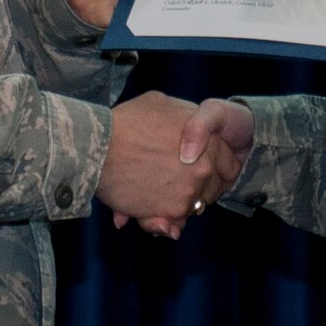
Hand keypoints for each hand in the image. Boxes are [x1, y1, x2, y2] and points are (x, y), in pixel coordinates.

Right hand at [96, 91, 240, 238]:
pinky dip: (163, 220)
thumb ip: (183, 120)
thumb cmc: (126, 122)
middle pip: (214, 188)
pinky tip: (148, 208)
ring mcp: (188, 192)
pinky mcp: (170, 212)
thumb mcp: (162, 104)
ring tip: (158, 193)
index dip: (215, 168)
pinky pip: (174, 222)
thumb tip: (189, 136)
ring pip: (194, 207)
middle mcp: (204, 168)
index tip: (199, 169)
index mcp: (209, 141)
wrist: (97, 146)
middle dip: (199, 188)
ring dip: (180, 204)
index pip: (228, 165)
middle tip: (176, 182)